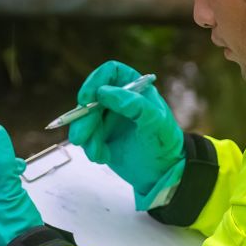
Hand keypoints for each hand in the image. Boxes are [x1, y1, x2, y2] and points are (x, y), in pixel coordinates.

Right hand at [67, 61, 184, 209]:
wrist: (163, 173)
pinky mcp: (102, 135)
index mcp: (135, 88)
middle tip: (81, 138)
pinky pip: (86, 136)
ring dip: (86, 137)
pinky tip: (103, 157)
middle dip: (84, 118)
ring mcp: (109, 117)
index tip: (85, 99)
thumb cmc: (165, 143)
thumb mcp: (155, 124)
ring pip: (84, 118)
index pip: (110, 72)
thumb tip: (104, 92)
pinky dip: (91, 147)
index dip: (95, 81)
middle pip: (91, 97)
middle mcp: (119, 99)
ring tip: (97, 155)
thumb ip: (135, 106)